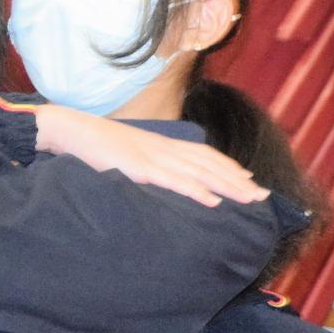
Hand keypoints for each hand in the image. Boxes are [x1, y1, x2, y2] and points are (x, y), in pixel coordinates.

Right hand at [33, 106, 267, 206]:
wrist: (71, 131)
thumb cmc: (93, 145)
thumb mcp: (125, 152)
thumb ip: (144, 161)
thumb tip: (154, 176)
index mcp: (161, 144)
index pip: (204, 154)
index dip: (229, 167)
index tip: (249, 180)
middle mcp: (164, 148)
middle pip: (210, 164)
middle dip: (238, 180)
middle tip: (262, 196)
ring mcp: (153, 157)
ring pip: (200, 172)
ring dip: (227, 187)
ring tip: (249, 200)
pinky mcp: (140, 168)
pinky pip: (174, 181)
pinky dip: (196, 191)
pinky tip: (212, 201)